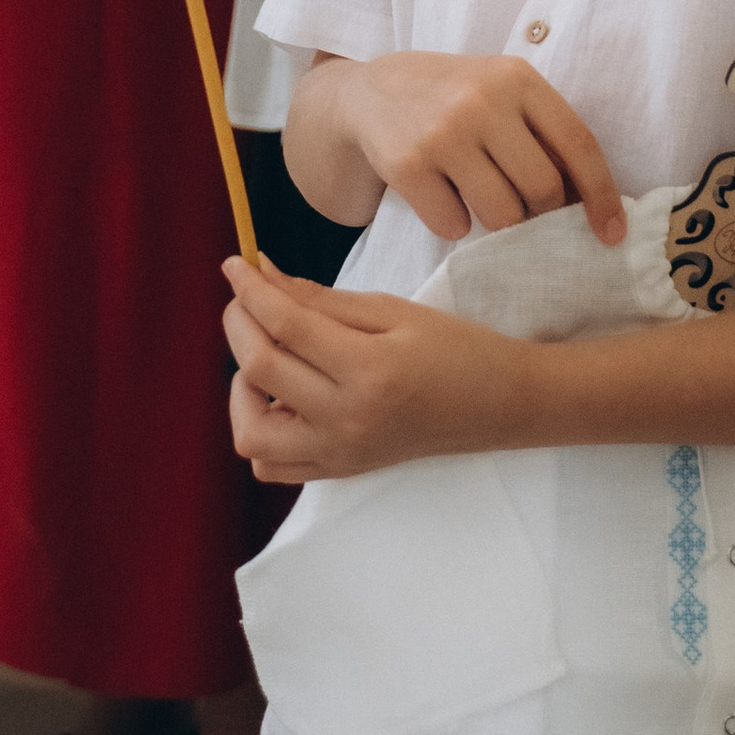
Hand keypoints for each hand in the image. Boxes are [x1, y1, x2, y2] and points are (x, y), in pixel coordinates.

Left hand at [225, 257, 539, 479]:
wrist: (498, 405)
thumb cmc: (454, 348)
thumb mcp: (392, 310)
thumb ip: (321, 297)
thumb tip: (263, 273)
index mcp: (369, 370)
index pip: (285, 324)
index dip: (251, 289)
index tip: (236, 263)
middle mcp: (348, 419)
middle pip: (259, 370)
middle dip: (239, 322)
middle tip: (246, 297)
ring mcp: (340, 453)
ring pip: (250, 433)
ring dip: (240, 388)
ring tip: (263, 355)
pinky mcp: (339, 471)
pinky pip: (271, 465)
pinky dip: (260, 429)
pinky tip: (280, 396)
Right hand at [325, 50, 625, 245]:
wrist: (369, 91)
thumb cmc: (454, 99)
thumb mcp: (501, 92)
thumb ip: (543, 133)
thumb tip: (588, 205)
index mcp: (518, 79)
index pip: (578, 144)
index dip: (601, 195)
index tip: (611, 234)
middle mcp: (482, 101)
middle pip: (542, 189)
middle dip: (540, 213)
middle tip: (524, 209)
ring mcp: (443, 133)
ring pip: (501, 214)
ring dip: (496, 219)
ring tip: (477, 192)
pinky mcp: (407, 165)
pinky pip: (454, 226)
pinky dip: (453, 221)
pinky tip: (440, 193)